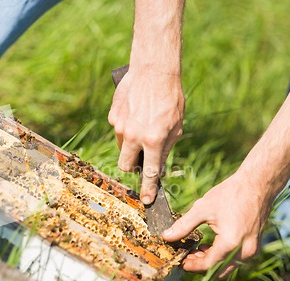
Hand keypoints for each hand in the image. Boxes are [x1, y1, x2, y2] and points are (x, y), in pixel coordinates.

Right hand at [108, 68, 183, 203]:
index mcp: (153, 140)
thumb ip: (166, 147)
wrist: (154, 70)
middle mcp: (133, 136)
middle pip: (125, 165)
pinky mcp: (113, 115)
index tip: (147, 201)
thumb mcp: (176, 125)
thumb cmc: (171, 97)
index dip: (148, 189)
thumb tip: (158, 165)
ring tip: (142, 125)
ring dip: (130, 144)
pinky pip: (118, 129)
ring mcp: (120, 126)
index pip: (149, 172)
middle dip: (132, 166)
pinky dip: (126, 127)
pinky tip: (136, 113)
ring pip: (121, 146)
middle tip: (141, 157)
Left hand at [162, 172, 272, 276]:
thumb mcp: (202, 209)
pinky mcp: (255, 245)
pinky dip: (221, 256)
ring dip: (211, 261)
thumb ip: (183, 226)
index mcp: (230, 243)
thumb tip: (166, 236)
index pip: (207, 265)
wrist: (257, 184)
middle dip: (200, 265)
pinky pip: (235, 258)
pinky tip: (209, 245)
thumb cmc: (230, 194)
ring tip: (195, 249)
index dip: (191, 266)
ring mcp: (252, 249)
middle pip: (218, 270)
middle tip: (185, 256)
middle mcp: (244, 251)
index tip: (179, 261)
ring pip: (227, 266)